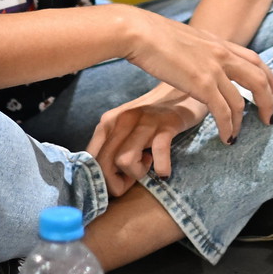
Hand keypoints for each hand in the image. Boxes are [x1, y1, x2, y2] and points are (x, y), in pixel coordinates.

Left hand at [86, 83, 207, 196]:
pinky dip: (161, 169)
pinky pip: (157, 153)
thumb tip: (102, 179)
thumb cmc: (153, 117)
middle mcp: (121, 120)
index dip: (102, 179)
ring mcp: (143, 121)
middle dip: (116, 183)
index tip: (118, 181)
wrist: (183, 90)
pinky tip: (164, 170)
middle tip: (134, 180)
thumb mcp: (126, 130)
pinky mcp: (166, 124)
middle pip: (103, 163)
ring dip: (137, 173)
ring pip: (124, 160)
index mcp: (107, 122)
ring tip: (149, 165)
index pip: (90, 159)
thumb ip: (112, 147)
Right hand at [118, 7, 272, 147]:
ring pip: (241, 100)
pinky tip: (226, 137)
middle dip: (267, 101)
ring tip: (237, 135)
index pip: (254, 59)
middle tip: (268, 117)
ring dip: (242, 121)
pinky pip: (224, 112)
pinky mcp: (202, 84)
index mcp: (218, 42)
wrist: (140, 32)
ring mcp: (214, 69)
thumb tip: (196, 59)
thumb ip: (198, 49)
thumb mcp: (185, 38)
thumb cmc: (152, 34)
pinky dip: (228, 127)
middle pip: (259, 79)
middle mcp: (222, 54)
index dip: (268, 76)